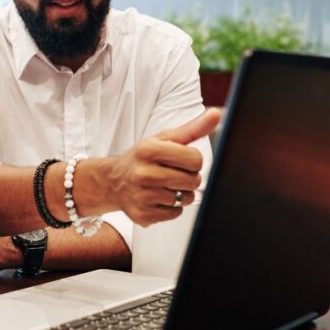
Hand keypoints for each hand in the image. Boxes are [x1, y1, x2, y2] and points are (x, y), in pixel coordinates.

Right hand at [103, 109, 220, 226]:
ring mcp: (142, 196)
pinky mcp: (143, 214)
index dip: (193, 160)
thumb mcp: (163, 139)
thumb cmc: (142, 158)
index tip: (181, 160)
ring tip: (165, 186)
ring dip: (182, 193)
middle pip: (193, 181)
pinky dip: (172, 207)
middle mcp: (143, 173)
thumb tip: (215, 115)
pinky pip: (176, 213)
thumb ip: (192, 128)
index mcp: (148, 150)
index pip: (195, 159)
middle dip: (189, 177)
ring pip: (186, 198)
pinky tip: (158, 198)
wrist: (113, 180)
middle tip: (174, 173)